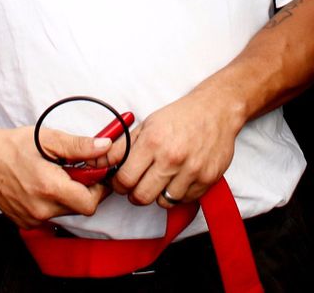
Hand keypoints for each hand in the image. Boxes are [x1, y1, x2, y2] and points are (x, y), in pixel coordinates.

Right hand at [0, 124, 109, 228]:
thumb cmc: (12, 145)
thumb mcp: (47, 138)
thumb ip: (78, 146)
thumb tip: (104, 147)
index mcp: (48, 187)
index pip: (90, 203)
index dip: (97, 188)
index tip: (93, 173)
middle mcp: (41, 209)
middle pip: (79, 208)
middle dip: (81, 189)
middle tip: (70, 169)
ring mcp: (32, 219)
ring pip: (65, 212)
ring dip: (65, 196)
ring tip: (51, 175)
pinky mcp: (25, 222)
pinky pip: (49, 216)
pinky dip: (51, 203)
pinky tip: (39, 185)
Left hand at [110, 87, 242, 206]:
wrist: (215, 111)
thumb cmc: (179, 117)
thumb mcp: (146, 125)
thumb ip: (122, 147)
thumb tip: (99, 163)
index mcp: (152, 142)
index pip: (125, 178)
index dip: (118, 184)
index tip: (120, 181)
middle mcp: (171, 158)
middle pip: (142, 196)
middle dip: (134, 194)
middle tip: (137, 185)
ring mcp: (191, 171)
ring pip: (163, 202)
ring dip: (157, 195)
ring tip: (159, 180)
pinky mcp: (207, 180)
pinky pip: (184, 200)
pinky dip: (177, 194)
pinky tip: (177, 179)